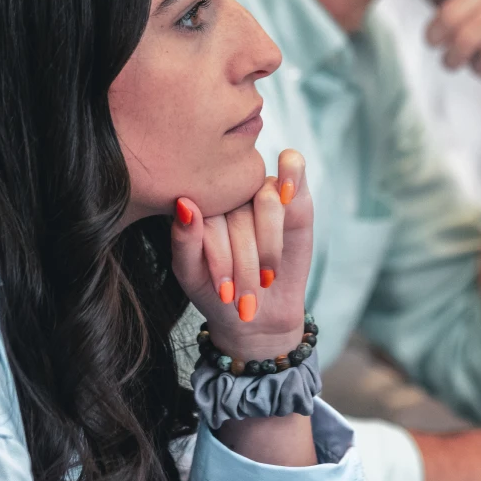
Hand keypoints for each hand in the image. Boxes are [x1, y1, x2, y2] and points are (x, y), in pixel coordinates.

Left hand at [171, 150, 312, 360]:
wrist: (258, 316)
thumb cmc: (217, 292)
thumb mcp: (191, 275)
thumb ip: (184, 241)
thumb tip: (185, 204)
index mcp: (201, 206)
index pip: (208, 216)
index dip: (219, 255)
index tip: (223, 291)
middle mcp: (231, 194)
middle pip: (239, 213)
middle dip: (244, 261)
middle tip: (243, 297)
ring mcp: (262, 191)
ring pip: (266, 201)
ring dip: (268, 247)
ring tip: (265, 280)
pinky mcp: (295, 196)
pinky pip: (293, 165)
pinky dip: (292, 174)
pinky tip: (287, 196)